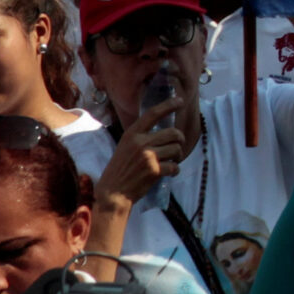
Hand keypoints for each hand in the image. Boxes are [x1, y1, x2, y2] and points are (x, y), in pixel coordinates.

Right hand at [98, 86, 188, 211]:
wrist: (113, 193)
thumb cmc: (120, 169)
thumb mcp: (125, 146)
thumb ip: (141, 137)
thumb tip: (164, 130)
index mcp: (132, 134)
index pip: (153, 113)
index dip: (168, 105)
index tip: (180, 100)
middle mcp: (140, 142)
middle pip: (173, 133)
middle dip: (180, 140)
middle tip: (176, 147)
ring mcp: (147, 156)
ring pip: (177, 149)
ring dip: (178, 156)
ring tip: (170, 161)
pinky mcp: (154, 170)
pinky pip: (175, 166)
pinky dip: (175, 170)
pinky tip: (169, 172)